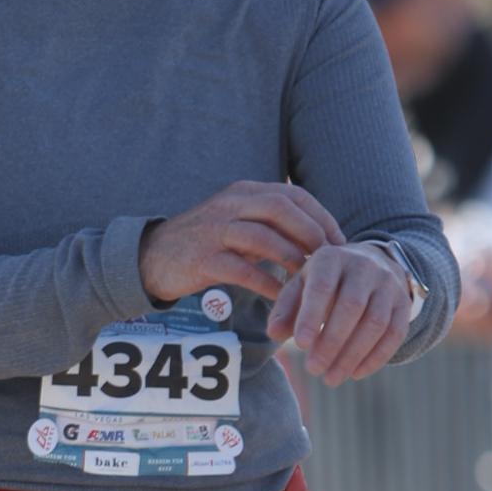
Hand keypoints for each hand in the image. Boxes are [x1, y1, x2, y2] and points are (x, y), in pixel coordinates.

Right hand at [139, 180, 342, 306]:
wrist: (152, 258)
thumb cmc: (205, 243)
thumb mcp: (239, 224)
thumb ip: (272, 226)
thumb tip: (317, 237)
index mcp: (244, 192)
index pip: (292, 195)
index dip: (321, 216)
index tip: (340, 241)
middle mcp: (230, 204)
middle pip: (281, 209)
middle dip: (311, 233)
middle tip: (330, 259)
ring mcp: (215, 230)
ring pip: (263, 237)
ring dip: (292, 258)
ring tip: (309, 279)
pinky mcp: (203, 258)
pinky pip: (242, 269)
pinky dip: (267, 283)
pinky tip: (283, 298)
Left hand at [266, 244, 412, 384]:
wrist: (369, 265)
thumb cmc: (325, 283)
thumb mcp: (302, 287)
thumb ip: (286, 309)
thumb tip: (273, 333)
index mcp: (331, 258)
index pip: (322, 287)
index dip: (311, 317)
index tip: (301, 345)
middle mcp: (363, 266)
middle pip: (351, 307)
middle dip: (332, 342)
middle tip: (313, 370)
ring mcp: (388, 284)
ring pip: (375, 323)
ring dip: (353, 355)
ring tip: (331, 378)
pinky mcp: (403, 303)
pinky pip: (394, 333)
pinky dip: (376, 357)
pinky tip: (356, 374)